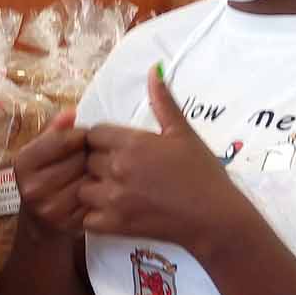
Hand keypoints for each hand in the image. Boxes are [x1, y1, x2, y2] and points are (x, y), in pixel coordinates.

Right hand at [13, 108, 89, 236]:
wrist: (39, 223)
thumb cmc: (44, 178)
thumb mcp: (40, 152)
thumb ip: (55, 131)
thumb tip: (72, 113)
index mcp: (23, 163)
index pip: (64, 139)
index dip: (80, 135)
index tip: (84, 138)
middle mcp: (33, 187)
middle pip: (80, 158)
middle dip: (90, 154)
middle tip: (92, 155)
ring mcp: (52, 208)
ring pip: (91, 178)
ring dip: (99, 172)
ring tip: (96, 170)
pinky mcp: (71, 223)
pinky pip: (97, 198)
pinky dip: (102, 191)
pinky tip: (98, 187)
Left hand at [79, 67, 245, 258]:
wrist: (214, 217)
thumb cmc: (203, 174)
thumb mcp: (183, 132)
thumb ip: (163, 102)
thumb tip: (153, 70)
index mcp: (133, 143)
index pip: (93, 133)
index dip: (100, 139)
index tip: (112, 147)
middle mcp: (118, 168)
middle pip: (85, 159)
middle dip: (95, 162)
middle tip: (114, 170)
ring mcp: (114, 198)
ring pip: (81, 188)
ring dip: (91, 188)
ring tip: (111, 190)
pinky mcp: (114, 225)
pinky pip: (85, 218)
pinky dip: (92, 215)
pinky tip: (107, 211)